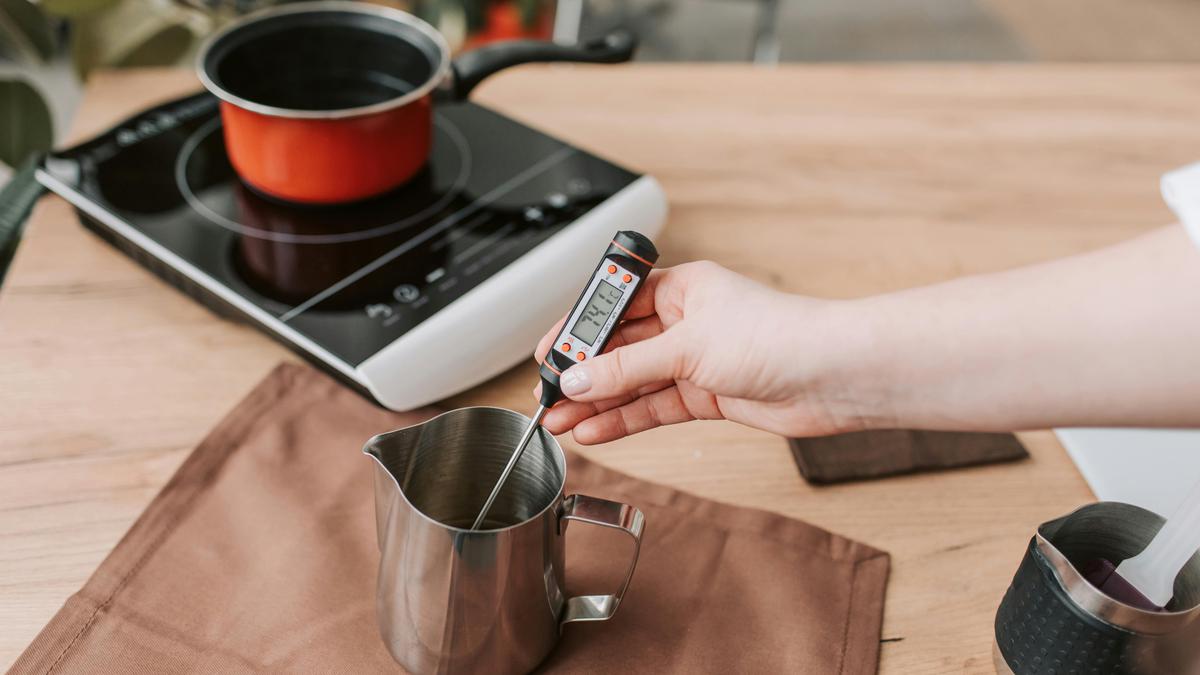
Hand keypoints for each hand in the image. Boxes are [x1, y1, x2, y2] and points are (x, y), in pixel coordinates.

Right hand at [533, 261, 866, 443]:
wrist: (833, 376)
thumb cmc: (778, 337)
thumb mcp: (688, 347)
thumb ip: (629, 367)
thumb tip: (579, 378)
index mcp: (682, 288)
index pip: (615, 307)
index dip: (579, 331)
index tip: (548, 354)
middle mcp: (686, 322)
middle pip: (620, 349)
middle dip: (583, 374)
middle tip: (546, 397)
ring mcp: (696, 361)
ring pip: (634, 383)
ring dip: (597, 403)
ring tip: (558, 422)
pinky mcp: (707, 396)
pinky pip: (654, 408)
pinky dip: (625, 420)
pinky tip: (595, 429)